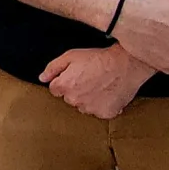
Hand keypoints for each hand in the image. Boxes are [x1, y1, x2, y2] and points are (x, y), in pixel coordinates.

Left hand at [40, 46, 155, 118]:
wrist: (125, 64)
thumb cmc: (99, 58)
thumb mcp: (71, 56)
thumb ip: (53, 68)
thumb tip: (42, 78)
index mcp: (64, 87)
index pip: (55, 90)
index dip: (65, 81)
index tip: (76, 76)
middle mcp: (75, 101)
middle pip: (70, 99)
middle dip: (76, 90)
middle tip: (90, 78)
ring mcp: (90, 108)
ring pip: (84, 106)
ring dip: (89, 99)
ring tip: (100, 85)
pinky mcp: (105, 113)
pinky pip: (99, 111)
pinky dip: (103, 105)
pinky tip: (108, 93)